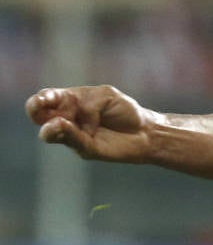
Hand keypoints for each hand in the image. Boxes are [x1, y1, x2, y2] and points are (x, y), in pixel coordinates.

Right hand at [25, 85, 158, 162]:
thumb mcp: (107, 95)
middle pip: (39, 116)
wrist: (145, 130)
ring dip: (50, 126)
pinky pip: (73, 141)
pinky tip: (66, 126)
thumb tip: (72, 120)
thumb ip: (87, 103)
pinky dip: (69, 133)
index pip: (47, 98)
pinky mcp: (84, 149)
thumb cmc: (124, 110)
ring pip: (50, 133)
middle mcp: (67, 118)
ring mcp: (73, 135)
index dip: (42, 98)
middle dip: (35, 109)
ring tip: (58, 122)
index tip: (45, 97)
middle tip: (41, 105)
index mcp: (70, 101)